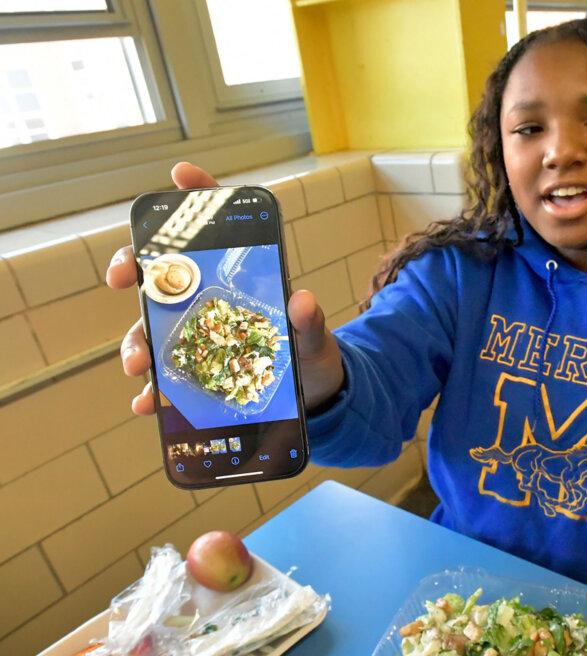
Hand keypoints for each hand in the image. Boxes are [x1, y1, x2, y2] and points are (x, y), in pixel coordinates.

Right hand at [107, 161, 344, 414]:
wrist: (315, 396)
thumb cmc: (312, 354)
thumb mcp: (315, 338)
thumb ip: (310, 321)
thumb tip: (301, 299)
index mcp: (243, 278)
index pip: (218, 228)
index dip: (199, 194)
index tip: (181, 174)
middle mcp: (211, 300)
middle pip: (163, 271)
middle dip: (134, 267)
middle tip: (123, 277)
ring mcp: (198, 334)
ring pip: (152, 327)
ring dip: (137, 342)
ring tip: (137, 364)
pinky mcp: (194, 371)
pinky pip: (164, 377)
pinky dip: (152, 392)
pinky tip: (146, 402)